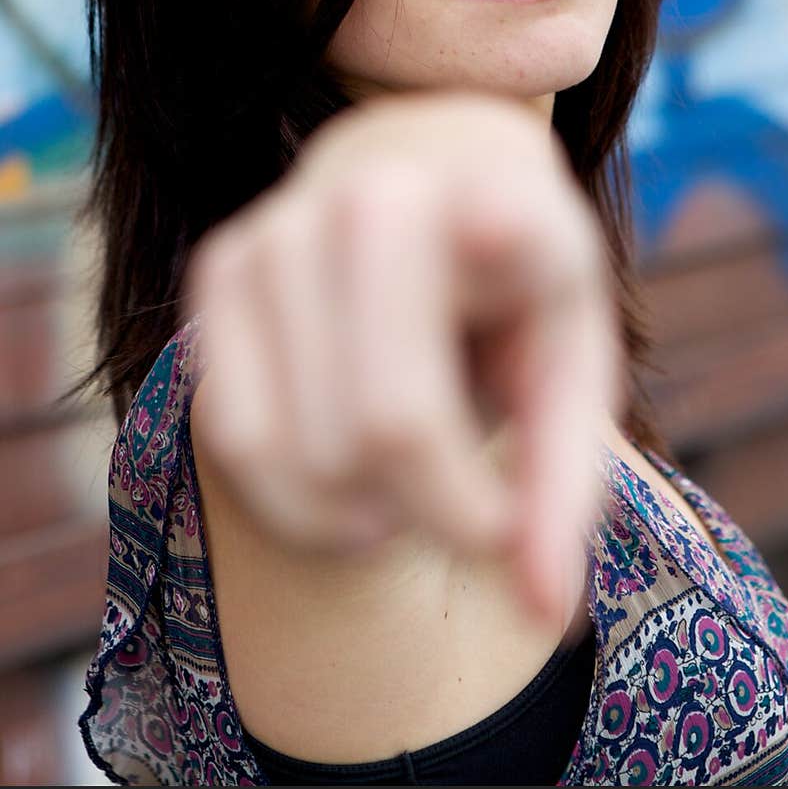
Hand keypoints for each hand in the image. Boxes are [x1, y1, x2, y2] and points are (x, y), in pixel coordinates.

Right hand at [182, 89, 621, 624]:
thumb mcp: (568, 365)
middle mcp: (375, 194)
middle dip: (440, 516)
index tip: (491, 370)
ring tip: (415, 477)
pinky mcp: (218, 265)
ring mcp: (282, 226)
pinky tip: (351, 477)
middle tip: (477, 512)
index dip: (469, 354)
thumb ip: (564, 486)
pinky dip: (298, 501)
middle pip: (388, 430)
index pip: (490, 271)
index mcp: (496, 198)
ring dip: (368, 513)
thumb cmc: (511, 286)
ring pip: (305, 452)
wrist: (422, 173)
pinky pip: (235, 436)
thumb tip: (545, 614)